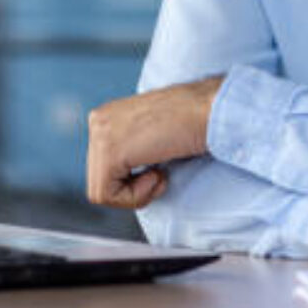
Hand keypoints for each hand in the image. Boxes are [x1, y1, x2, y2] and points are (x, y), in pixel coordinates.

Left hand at [86, 77, 222, 209]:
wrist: (209, 111)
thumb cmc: (192, 122)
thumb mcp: (151, 132)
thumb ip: (130, 146)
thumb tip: (123, 175)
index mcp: (107, 114)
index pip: (102, 166)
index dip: (132, 178)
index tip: (158, 165)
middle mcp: (98, 119)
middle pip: (98, 179)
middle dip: (131, 186)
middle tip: (161, 172)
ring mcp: (101, 133)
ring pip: (101, 191)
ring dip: (136, 192)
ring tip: (159, 173)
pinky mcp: (110, 151)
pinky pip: (107, 195)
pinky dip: (136, 196)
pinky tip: (157, 174)